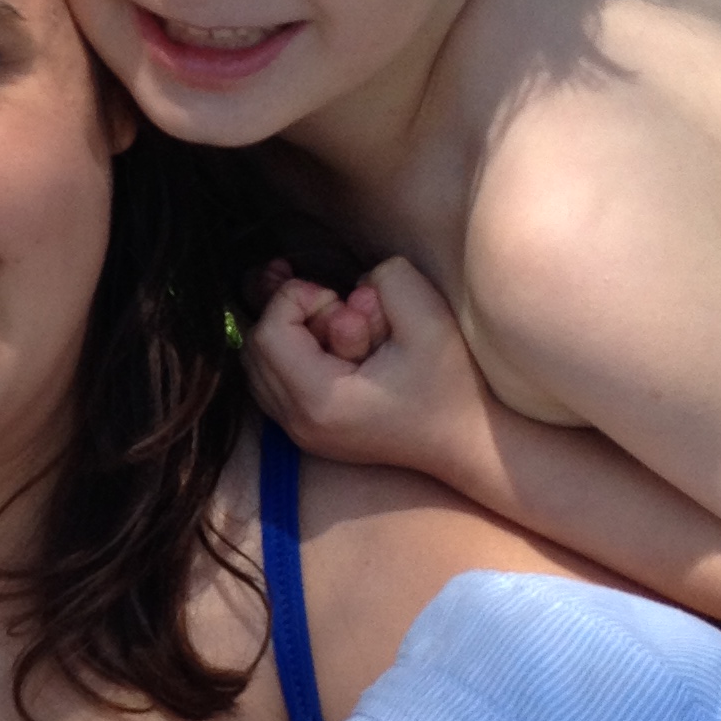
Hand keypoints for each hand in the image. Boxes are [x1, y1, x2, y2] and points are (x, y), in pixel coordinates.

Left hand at [246, 255, 490, 477]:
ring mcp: (299, 433)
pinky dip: (291, 356)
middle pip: (254, 349)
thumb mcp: (429, 317)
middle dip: (291, 317)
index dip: (296, 298)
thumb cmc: (452, 384)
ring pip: (257, 366)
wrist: (466, 442)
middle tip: (340, 312)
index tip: (340, 298)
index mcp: (320, 400)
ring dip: (290, 335)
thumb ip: (387, 279)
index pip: (267, 333)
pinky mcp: (308, 433)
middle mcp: (299, 424)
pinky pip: (272, 383)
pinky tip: (332, 348)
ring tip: (338, 330)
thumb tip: (351, 283)